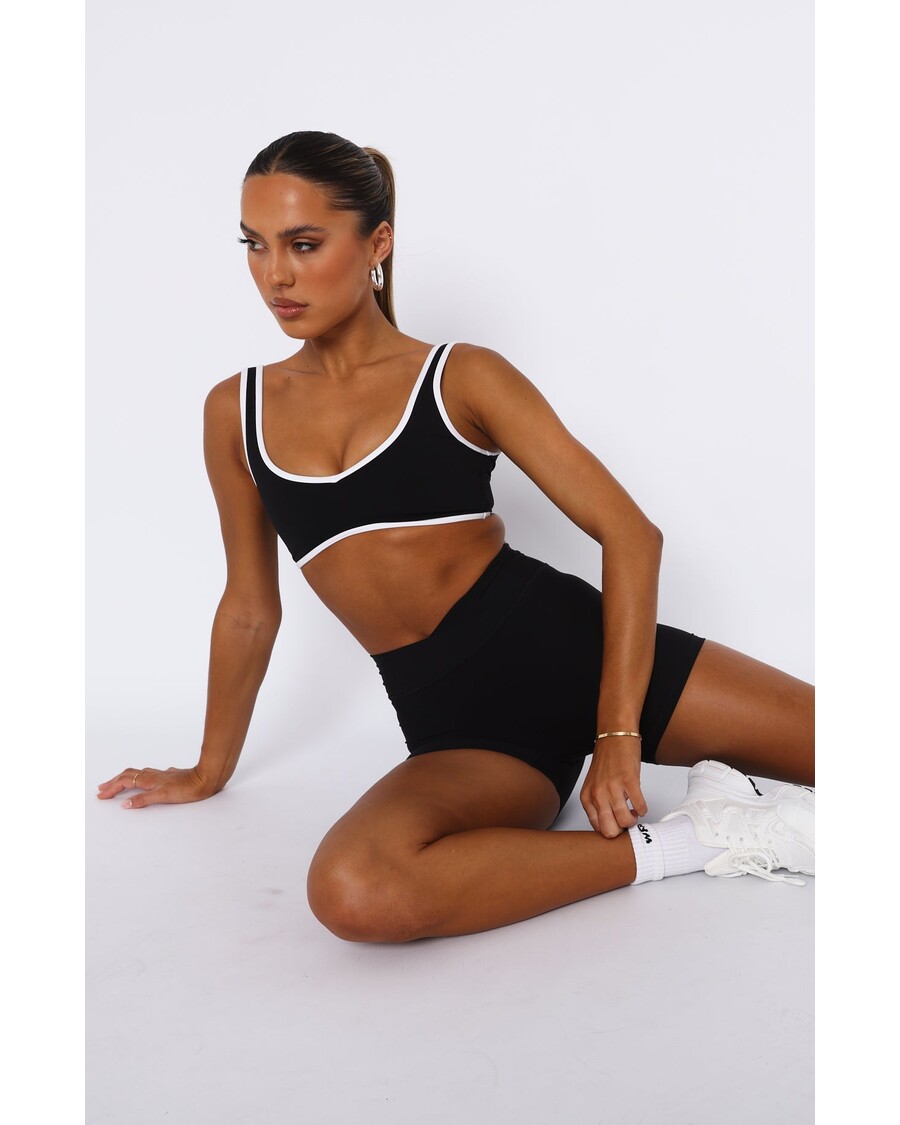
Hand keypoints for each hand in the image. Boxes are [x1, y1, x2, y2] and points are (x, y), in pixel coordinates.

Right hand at [96, 766, 217, 808]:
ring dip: (125, 779)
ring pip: (138, 774)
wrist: (207, 778)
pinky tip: (144, 781)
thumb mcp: (163, 796)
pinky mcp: (170, 777)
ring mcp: (162, 775)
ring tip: (117, 783)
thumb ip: (143, 800)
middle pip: (128, 775)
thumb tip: (124, 804)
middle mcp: (153, 775)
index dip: (112, 788)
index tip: (101, 795)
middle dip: (114, 782)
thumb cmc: (187, 788)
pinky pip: (149, 775)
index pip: (125, 782)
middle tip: (102, 788)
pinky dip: (139, 778)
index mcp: (149, 779)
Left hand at [580, 737, 647, 837]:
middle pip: (610, 831)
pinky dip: (643, 809)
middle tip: (626, 819)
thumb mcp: (594, 786)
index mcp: (587, 798)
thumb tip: (611, 825)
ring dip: (633, 820)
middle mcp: (597, 794)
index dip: (611, 829)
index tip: (617, 823)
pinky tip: (640, 803)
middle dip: (621, 829)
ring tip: (633, 811)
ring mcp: (613, 788)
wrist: (615, 736)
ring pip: (625, 822)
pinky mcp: (629, 781)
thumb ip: (598, 805)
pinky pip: (640, 807)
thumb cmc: (607, 761)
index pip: (598, 829)